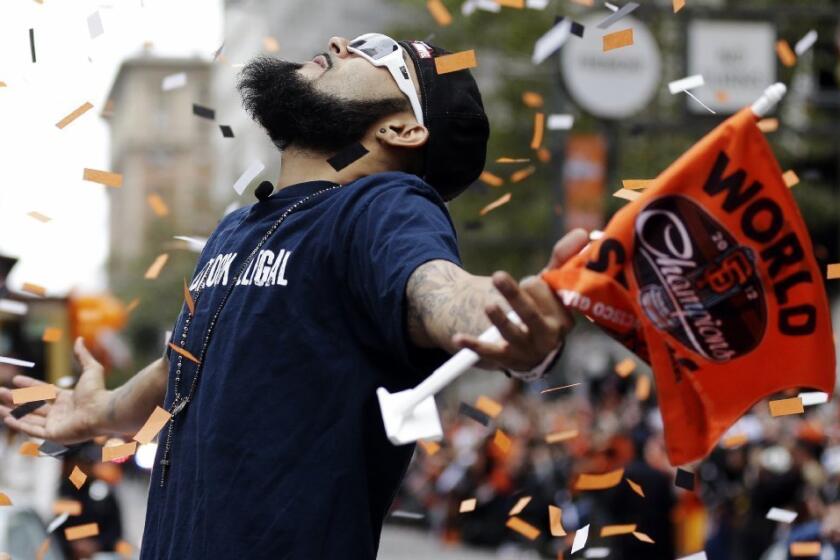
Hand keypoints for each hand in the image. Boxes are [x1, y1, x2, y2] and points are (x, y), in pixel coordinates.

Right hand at [0, 337, 110, 443]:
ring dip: (12, 412)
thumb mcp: (91, 369)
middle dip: (15, 399)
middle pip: (33, 406)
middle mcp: (61, 413)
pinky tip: (6, 419)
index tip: (15, 379)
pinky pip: (32, 430)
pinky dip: (19, 425)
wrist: (102, 410)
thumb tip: (80, 339)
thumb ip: (83, 355)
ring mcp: (57, 425)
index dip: (30, 385)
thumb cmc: (98, 391)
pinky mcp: (54, 435)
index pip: (44, 392)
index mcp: (68, 399)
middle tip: (0, 392)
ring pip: (29, 418)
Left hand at [452, 229, 588, 370]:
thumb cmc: (543, 309)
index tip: (528, 283)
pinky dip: (473, 345)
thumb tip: (582, 231)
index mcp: (565, 319)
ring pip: (513, 334)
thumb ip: (563, 258)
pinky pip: (489, 353)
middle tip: (498, 276)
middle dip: (515, 296)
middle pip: (531, 315)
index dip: (535, 286)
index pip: (549, 297)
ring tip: (489, 305)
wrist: (531, 348)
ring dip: (500, 320)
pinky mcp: (507, 360)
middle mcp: (550, 338)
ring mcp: (528, 352)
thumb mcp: (550, 286)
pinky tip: (457, 338)